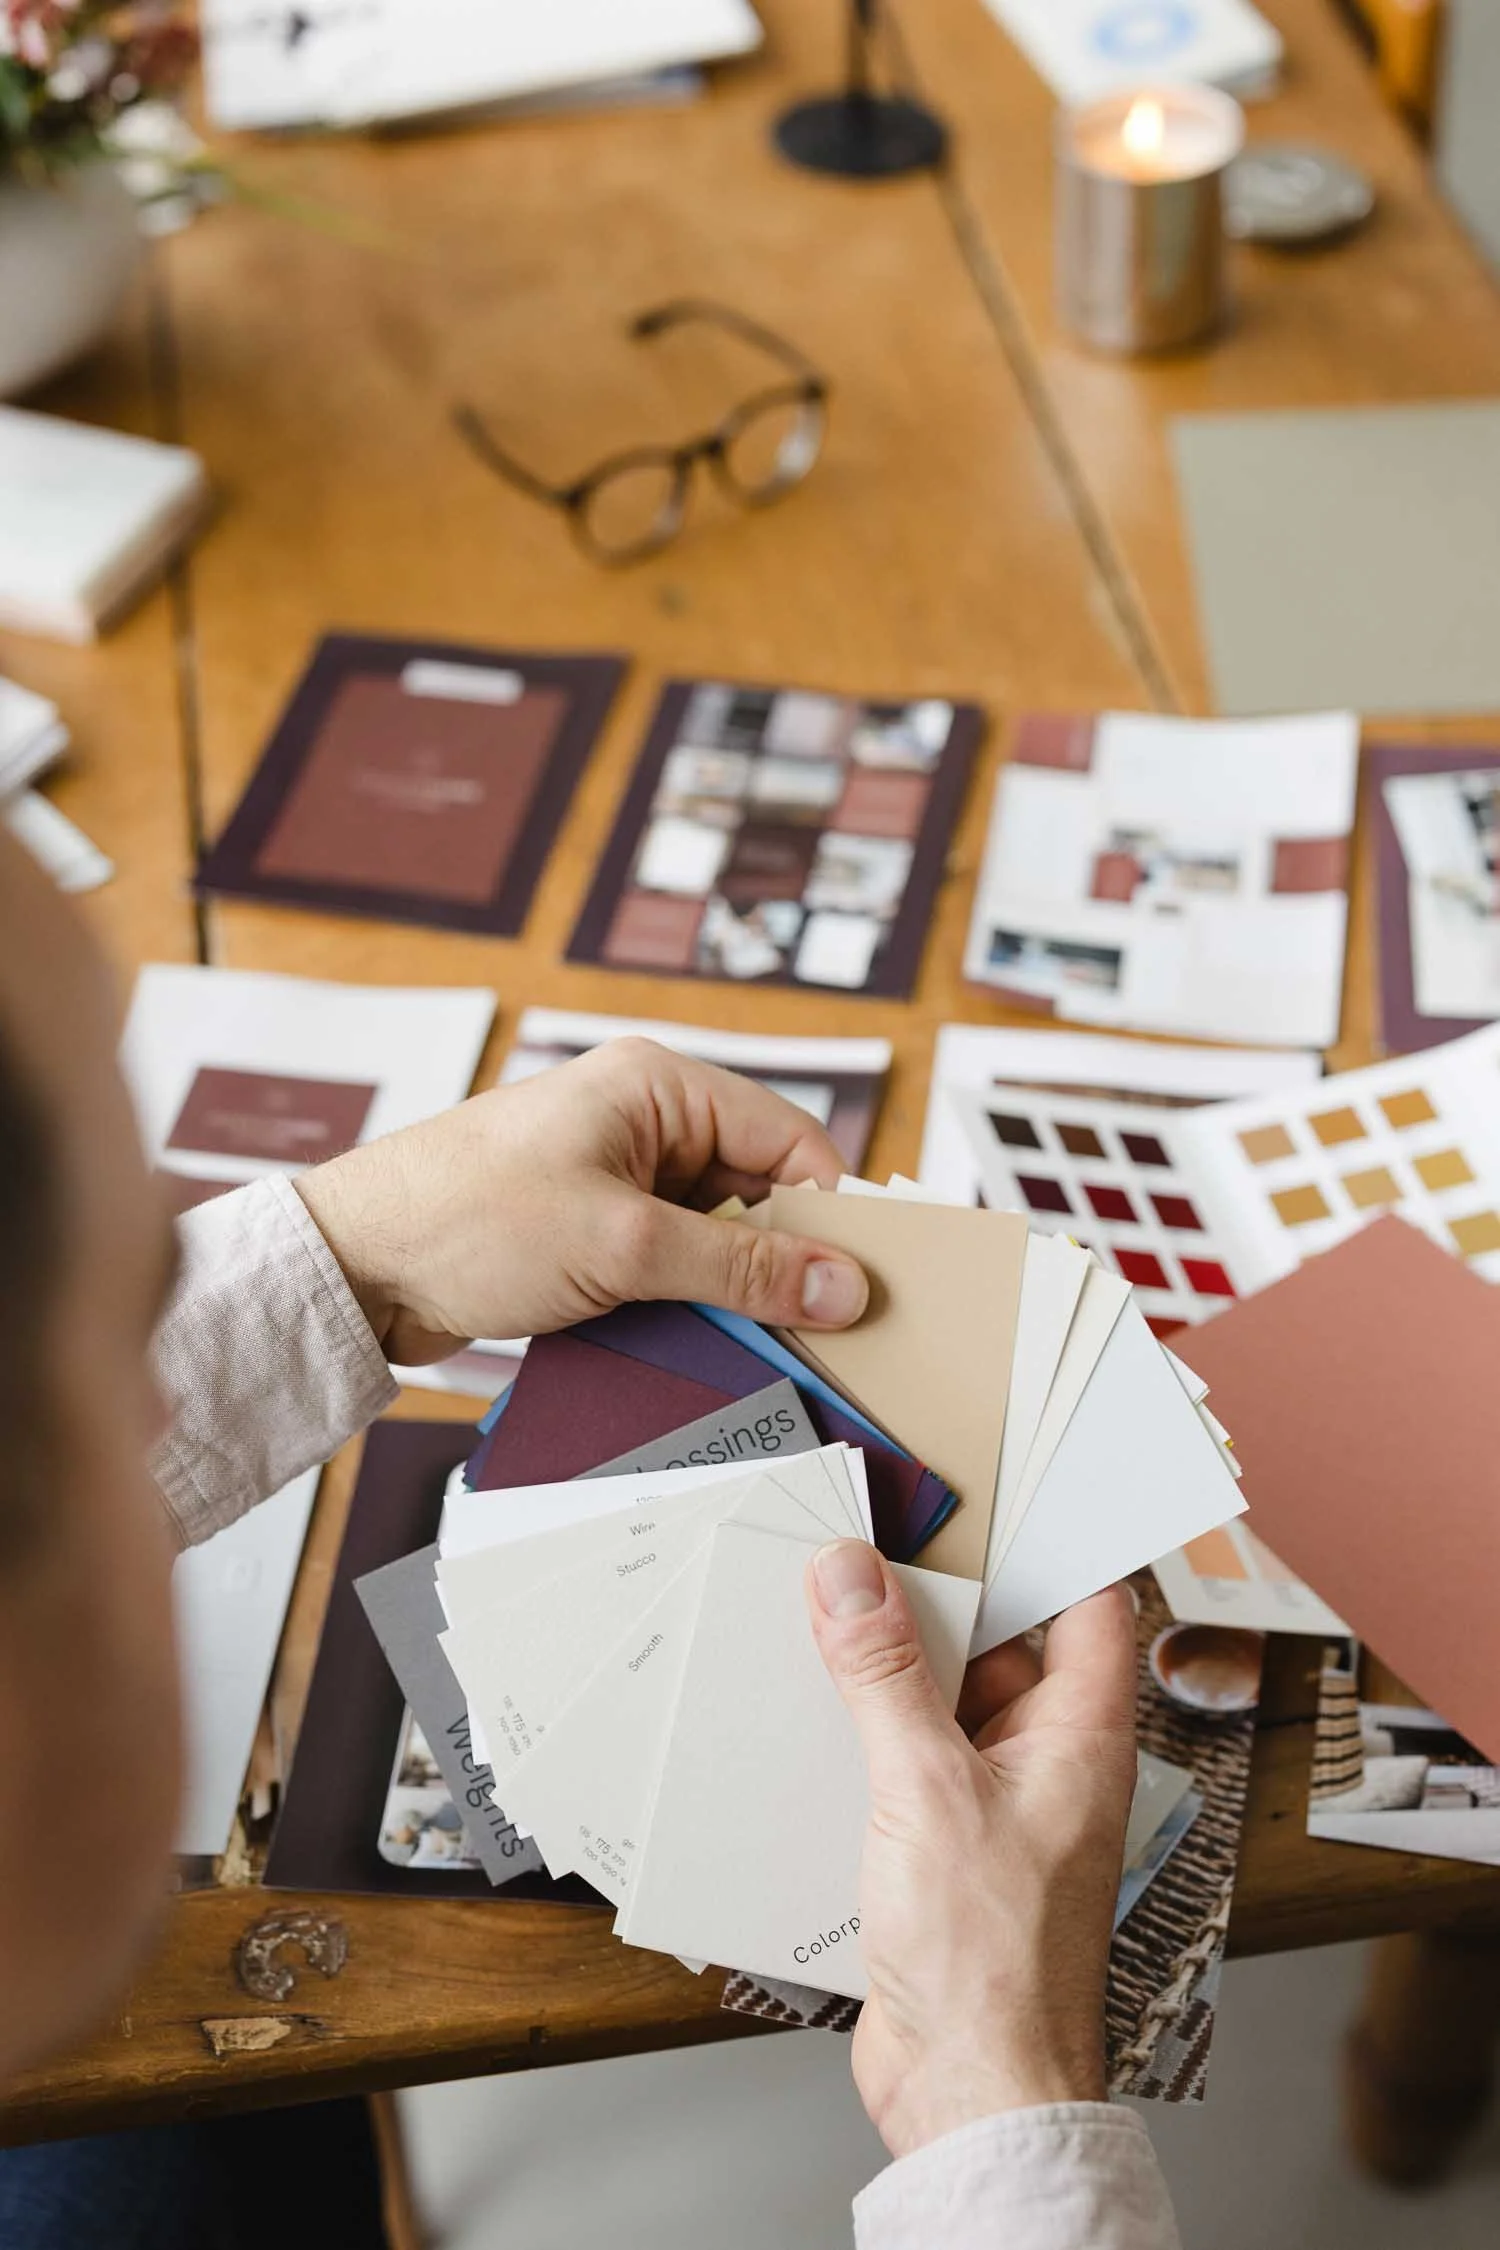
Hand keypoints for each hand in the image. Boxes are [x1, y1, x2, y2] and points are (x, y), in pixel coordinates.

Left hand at [294, 1038, 869, 1365]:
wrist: (352, 1265)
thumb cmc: (466, 1221)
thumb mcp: (624, 1245)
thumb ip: (742, 1266)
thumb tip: (842, 1285)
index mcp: (658, 1085)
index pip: (790, 1139)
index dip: (831, 1213)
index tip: (863, 1286)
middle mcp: (642, 1119)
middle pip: (757, 1189)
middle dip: (783, 1260)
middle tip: (820, 1330)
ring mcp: (612, 1175)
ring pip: (714, 1235)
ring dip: (730, 1290)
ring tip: (756, 1346)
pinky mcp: (586, 1228)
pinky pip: (668, 1262)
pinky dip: (687, 1303)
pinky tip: (697, 1345)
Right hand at [806, 1542, 1137, 2158]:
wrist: (972, 2091)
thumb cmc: (995, 1961)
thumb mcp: (925, 1788)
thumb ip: (884, 1676)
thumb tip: (851, 1575)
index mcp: (1081, 1734)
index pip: (1089, 1603)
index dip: (1050, 1540)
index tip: (992, 1489)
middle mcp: (1046, 1762)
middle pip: (998, 1644)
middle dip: (935, 1599)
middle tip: (867, 1537)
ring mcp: (995, 1806)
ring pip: (942, 1703)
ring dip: (886, 1670)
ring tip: (820, 1613)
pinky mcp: (944, 1849)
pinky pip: (906, 1761)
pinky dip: (862, 1735)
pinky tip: (807, 1715)